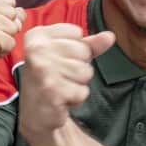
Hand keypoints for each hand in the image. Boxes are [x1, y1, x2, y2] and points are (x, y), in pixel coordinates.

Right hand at [18, 24, 114, 139]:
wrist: (36, 113)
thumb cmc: (51, 80)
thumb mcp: (68, 56)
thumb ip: (89, 44)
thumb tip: (110, 36)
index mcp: (38, 35)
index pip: (76, 32)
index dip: (74, 49)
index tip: (59, 60)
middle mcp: (37, 49)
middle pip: (83, 51)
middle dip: (78, 67)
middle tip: (60, 76)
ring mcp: (43, 69)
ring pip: (86, 71)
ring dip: (78, 84)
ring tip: (61, 87)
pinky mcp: (52, 90)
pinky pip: (83, 91)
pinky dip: (76, 98)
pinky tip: (61, 98)